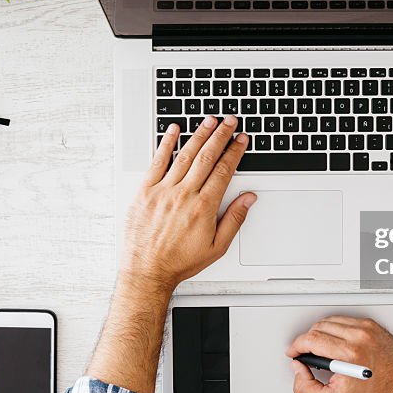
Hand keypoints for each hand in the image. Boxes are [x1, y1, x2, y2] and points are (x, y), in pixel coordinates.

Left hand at [122, 114, 255, 290]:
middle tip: (230, 122)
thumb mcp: (216, 247)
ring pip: (184, 156)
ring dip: (198, 135)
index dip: (235, 152)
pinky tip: (173, 130)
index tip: (241, 140)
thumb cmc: (179, 262)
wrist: (147, 272)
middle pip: (207, 157)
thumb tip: (248, 199)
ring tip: (209, 121)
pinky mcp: (145, 192)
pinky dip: (166, 144)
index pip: (223, 170)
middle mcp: (183, 195)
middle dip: (221, 136)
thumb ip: (234, 219)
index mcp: (203, 207)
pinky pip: (157, 162)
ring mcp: (163, 192)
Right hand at [286, 316, 392, 392]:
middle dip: (307, 340)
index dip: (297, 346)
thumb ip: (306, 388)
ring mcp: (369, 330)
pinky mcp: (375, 327)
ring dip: (321, 333)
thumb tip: (298, 369)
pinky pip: (347, 320)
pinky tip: (335, 342)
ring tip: (319, 348)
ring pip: (332, 321)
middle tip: (306, 353)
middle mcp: (360, 337)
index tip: (294, 352)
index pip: (312, 339)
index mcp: (350, 354)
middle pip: (319, 327)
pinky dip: (337, 329)